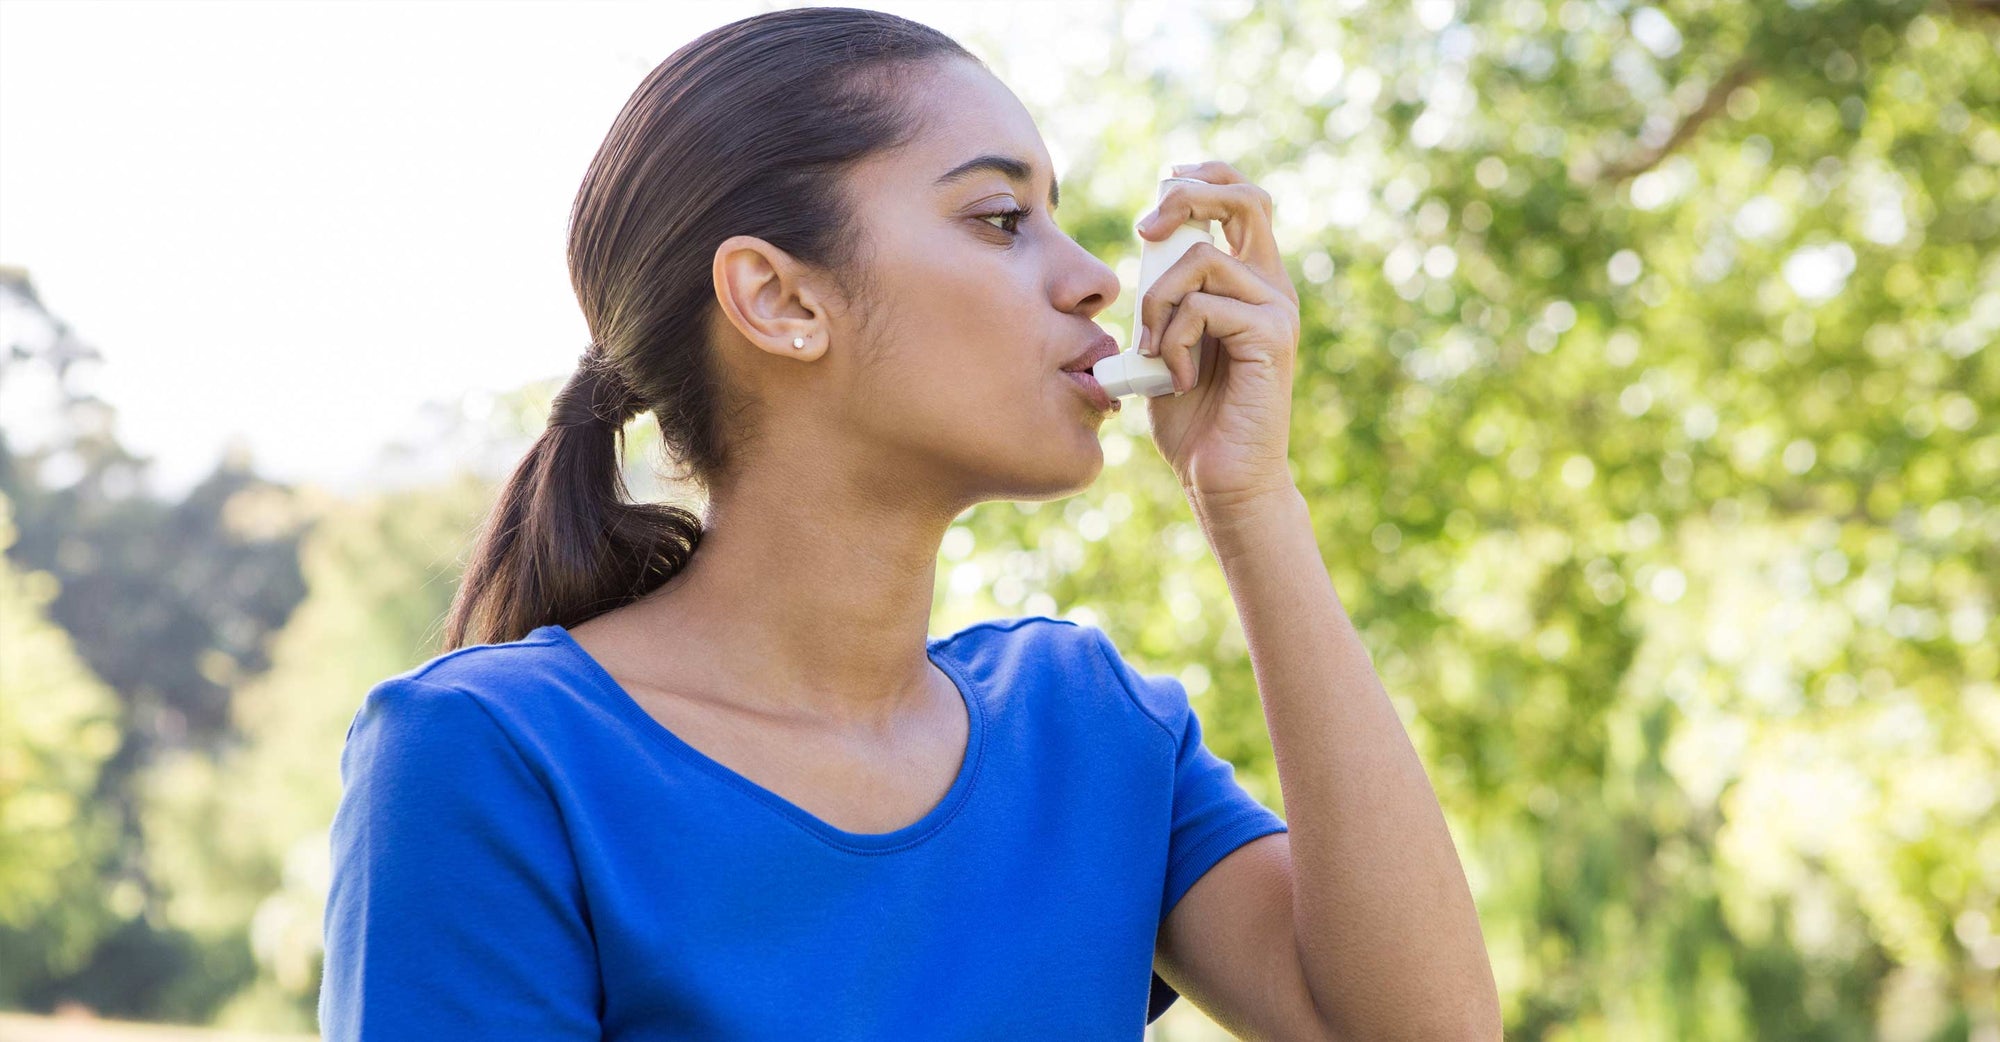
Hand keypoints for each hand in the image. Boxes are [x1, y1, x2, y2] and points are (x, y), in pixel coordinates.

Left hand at [1132, 160, 1302, 513]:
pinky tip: (1177, 377)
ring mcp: (1276, 309)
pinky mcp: (1272, 337)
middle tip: (1146, 231)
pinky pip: (1205, 307)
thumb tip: (1147, 242)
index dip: (1202, 177)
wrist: (1219, 476)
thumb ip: (1166, 293)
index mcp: (1249, 279)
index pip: (1240, 197)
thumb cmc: (1190, 414)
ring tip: (1153, 351)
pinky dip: (1174, 340)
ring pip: (1202, 260)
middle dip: (1187, 196)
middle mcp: (1270, 285)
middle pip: (1244, 198)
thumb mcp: (1165, 338)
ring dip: (1158, 302)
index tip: (1159, 191)